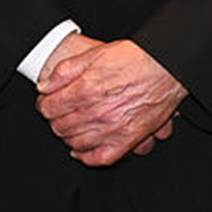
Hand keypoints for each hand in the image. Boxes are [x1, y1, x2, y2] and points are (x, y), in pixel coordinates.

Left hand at [34, 39, 185, 166]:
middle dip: (55, 119)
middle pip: (60, 126)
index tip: (48, 102)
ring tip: (71, 126)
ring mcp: (112, 129)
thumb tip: (44, 87)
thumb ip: (65, 71)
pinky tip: (81, 150)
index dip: (44, 105)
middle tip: (59, 113)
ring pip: (76, 143)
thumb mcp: (94, 54)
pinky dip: (87, 157)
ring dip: (68, 136)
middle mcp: (96, 112)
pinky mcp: (128, 140)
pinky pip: (100, 157)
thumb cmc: (133, 58)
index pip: (49, 108)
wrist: (166, 67)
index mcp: (85, 90)